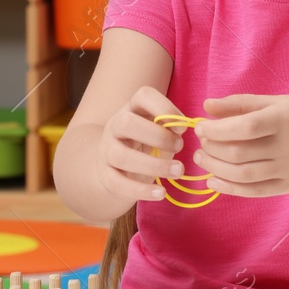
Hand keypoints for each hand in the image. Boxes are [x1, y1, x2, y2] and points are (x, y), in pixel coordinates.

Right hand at [96, 85, 189, 204]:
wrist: (115, 165)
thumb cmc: (146, 143)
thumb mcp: (158, 130)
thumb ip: (170, 128)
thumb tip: (183, 129)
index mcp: (132, 108)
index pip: (143, 95)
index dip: (165, 108)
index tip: (183, 128)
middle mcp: (115, 125)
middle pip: (127, 123)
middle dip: (158, 136)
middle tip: (180, 147)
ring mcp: (106, 150)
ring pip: (121, 156)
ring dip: (154, 165)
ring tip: (178, 171)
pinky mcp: (105, 175)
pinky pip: (118, 183)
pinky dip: (141, 190)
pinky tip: (161, 193)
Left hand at [194, 94, 288, 196]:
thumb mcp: (277, 102)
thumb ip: (241, 103)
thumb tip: (206, 106)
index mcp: (284, 119)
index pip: (244, 127)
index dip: (217, 130)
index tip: (200, 127)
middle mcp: (288, 146)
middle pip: (239, 153)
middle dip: (211, 149)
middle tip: (200, 143)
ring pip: (243, 175)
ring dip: (215, 168)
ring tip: (201, 159)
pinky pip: (254, 191)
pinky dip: (229, 188)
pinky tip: (213, 181)